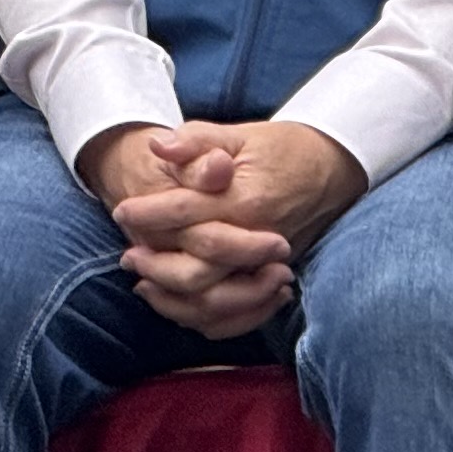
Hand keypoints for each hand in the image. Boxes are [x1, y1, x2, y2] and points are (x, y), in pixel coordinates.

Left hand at [102, 120, 365, 337]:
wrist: (330, 168)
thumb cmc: (279, 147)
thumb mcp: (236, 134)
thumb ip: (196, 141)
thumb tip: (160, 146)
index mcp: (245, 199)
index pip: (187, 213)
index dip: (149, 213)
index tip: (122, 211)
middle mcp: (258, 239)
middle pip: (198, 271)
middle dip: (157, 267)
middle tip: (128, 257)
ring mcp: (267, 265)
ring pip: (215, 302)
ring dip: (173, 298)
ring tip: (143, 282)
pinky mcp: (272, 279)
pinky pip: (236, 314)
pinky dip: (204, 317)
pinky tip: (177, 302)